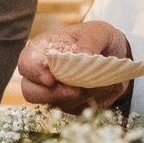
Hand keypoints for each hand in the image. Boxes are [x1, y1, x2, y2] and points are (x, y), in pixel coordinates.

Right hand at [17, 22, 132, 112]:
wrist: (117, 54)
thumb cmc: (99, 38)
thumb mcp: (99, 31)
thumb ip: (90, 41)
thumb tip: (84, 54)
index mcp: (44, 50)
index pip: (26, 63)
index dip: (34, 73)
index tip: (51, 80)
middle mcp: (45, 73)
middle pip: (31, 92)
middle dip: (52, 95)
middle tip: (75, 92)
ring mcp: (56, 92)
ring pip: (58, 104)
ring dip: (83, 97)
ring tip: (106, 83)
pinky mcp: (71, 105)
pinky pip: (78, 110)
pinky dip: (96, 101)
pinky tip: (110, 88)